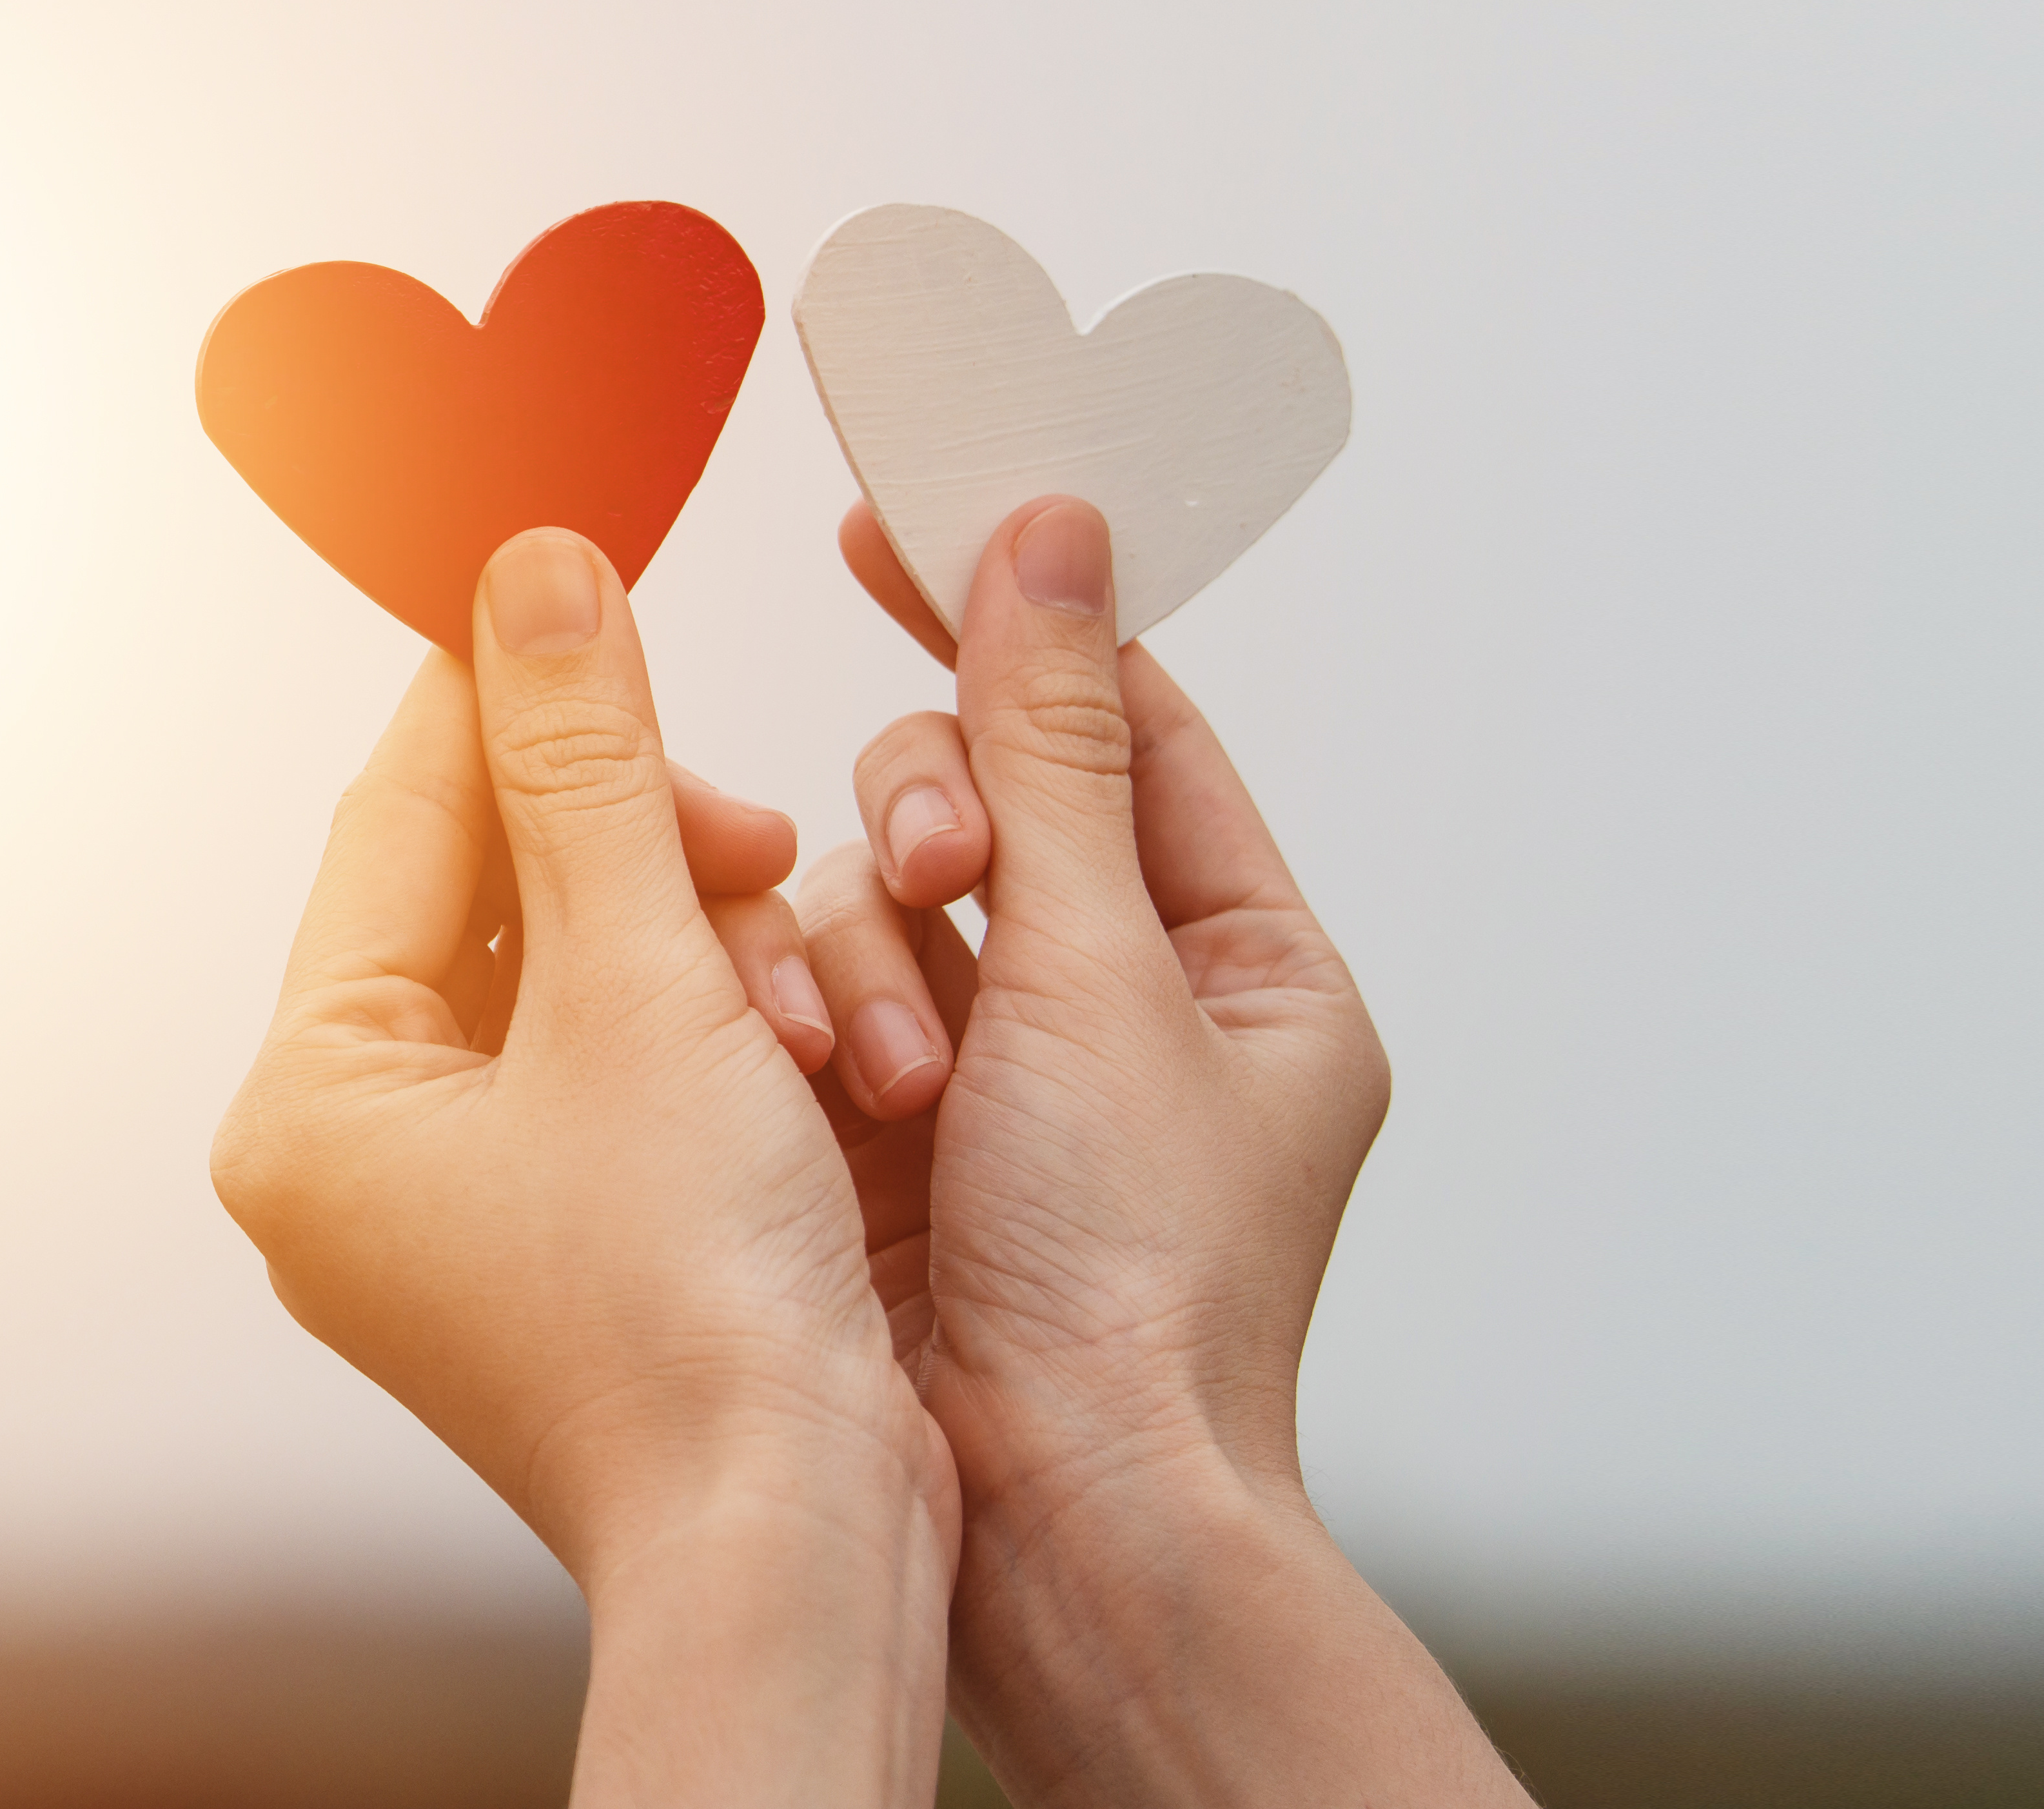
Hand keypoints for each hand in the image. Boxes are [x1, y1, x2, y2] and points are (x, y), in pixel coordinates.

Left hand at [215, 526, 949, 1804]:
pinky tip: (800, 1031)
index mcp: (310, 1108)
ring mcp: (455, 1222)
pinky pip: (622, 1074)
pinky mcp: (565, 1255)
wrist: (797, 1541)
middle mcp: (355, 1169)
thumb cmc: (699, 1316)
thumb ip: (588, 763)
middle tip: (750, 840)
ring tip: (792, 958)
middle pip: (485, 902)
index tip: (583, 583)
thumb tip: (530, 573)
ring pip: (572, 982)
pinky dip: (711, 1030)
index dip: (502, 689)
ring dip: (693, 940)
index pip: (395, 821)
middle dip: (636, 847)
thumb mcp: (644, 979)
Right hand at [795, 496, 1525, 1806]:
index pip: (1124, 723)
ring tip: (884, 1072)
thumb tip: (1050, 537)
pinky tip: (801, 1079)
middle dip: (933, 829)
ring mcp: (993, 1084)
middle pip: (979, 807)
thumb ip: (1047, 742)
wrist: (1054, 1521)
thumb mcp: (1098, 971)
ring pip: (874, 906)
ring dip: (868, 961)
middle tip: (934, 881)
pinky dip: (798, 1022)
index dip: (1010, 620)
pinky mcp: (877, 1143)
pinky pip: (805, 1004)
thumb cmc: (1134, 1293)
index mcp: (1245, 972)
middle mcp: (1122, 1017)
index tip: (894, 523)